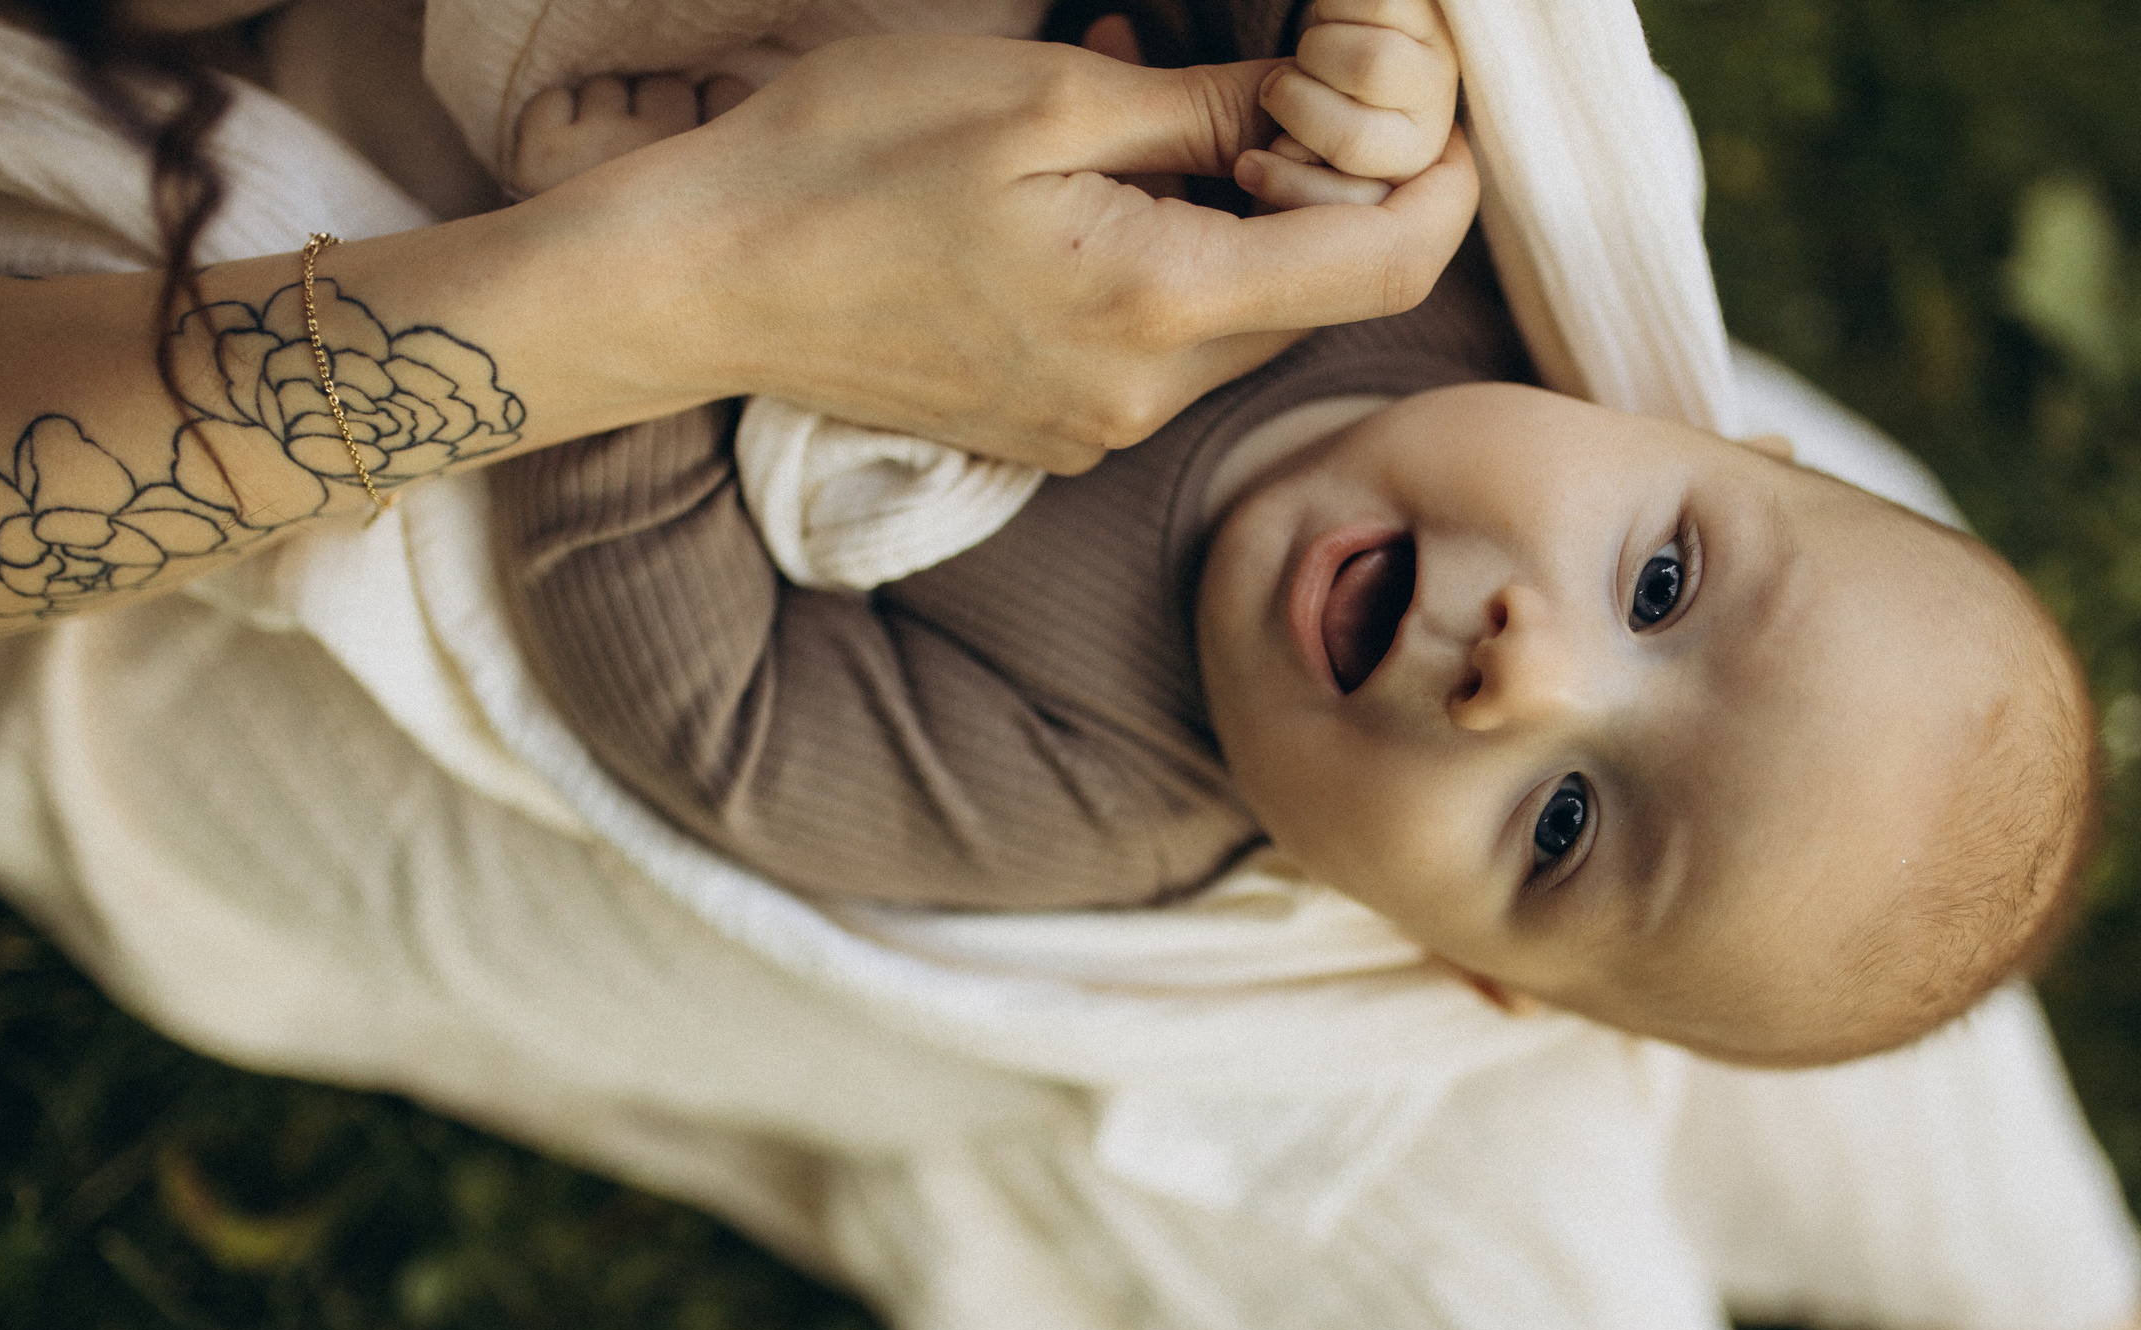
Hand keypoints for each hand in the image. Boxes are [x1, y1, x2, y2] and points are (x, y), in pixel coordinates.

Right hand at [548, 34, 1477, 472]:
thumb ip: (1201, 113)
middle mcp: (1144, 399)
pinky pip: (1161, 350)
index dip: (1440, 188)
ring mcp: (1094, 429)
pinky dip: (1174, 266)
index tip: (1441, 120)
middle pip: (1316, 300)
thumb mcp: (1042, 102)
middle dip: (1331, 194)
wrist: (699, 285)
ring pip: (1239, 323)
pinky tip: (1101, 188)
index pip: (1381, 269)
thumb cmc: (846, 169)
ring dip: (1242, 223)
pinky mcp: (1052, 432)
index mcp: (1160, 310)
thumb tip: (1315, 106)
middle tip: (1281, 86)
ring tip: (1154, 118)